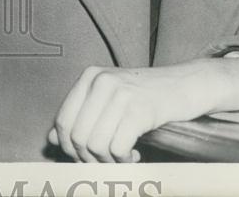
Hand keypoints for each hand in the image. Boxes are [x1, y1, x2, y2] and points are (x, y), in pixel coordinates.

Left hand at [48, 57, 238, 162]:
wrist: (186, 84)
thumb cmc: (145, 96)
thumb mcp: (109, 100)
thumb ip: (81, 116)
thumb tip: (52, 138)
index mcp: (89, 76)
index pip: (63, 120)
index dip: (69, 147)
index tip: (84, 157)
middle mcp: (101, 80)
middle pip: (77, 136)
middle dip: (87, 158)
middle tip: (105, 163)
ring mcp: (120, 93)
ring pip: (95, 144)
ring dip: (106, 162)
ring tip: (120, 159)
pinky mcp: (140, 109)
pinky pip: (117, 148)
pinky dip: (123, 160)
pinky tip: (134, 154)